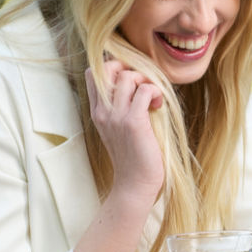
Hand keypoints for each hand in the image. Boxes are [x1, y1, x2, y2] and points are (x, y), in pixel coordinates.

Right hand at [86, 60, 164, 201]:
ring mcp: (116, 116)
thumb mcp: (118, 130)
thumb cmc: (133, 157)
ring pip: (128, 76)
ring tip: (153, 98)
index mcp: (97, 111)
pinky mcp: (133, 122)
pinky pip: (144, 90)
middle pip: (108, 68)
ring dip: (146, 80)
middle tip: (144, 85)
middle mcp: (103, 111)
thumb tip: (136, 87)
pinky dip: (156, 92)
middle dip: (130, 68)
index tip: (133, 80)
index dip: (114, 67)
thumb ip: (119, 108)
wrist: (134, 184)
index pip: (93, 73)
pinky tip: (158, 105)